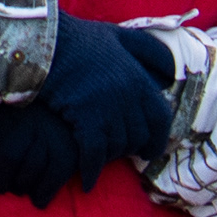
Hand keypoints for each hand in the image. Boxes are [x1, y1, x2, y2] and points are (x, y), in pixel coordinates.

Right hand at [0, 18, 177, 207]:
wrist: (44, 42)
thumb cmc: (79, 38)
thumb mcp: (119, 36)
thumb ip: (147, 49)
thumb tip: (172, 68)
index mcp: (138, 78)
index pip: (160, 118)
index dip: (158, 138)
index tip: (150, 150)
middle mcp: (128, 96)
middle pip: (138, 136)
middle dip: (130, 147)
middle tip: (120, 153)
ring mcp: (107, 107)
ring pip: (117, 146)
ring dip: (109, 156)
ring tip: (100, 157)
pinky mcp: (84, 117)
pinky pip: (94, 153)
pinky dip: (91, 169)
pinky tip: (87, 180)